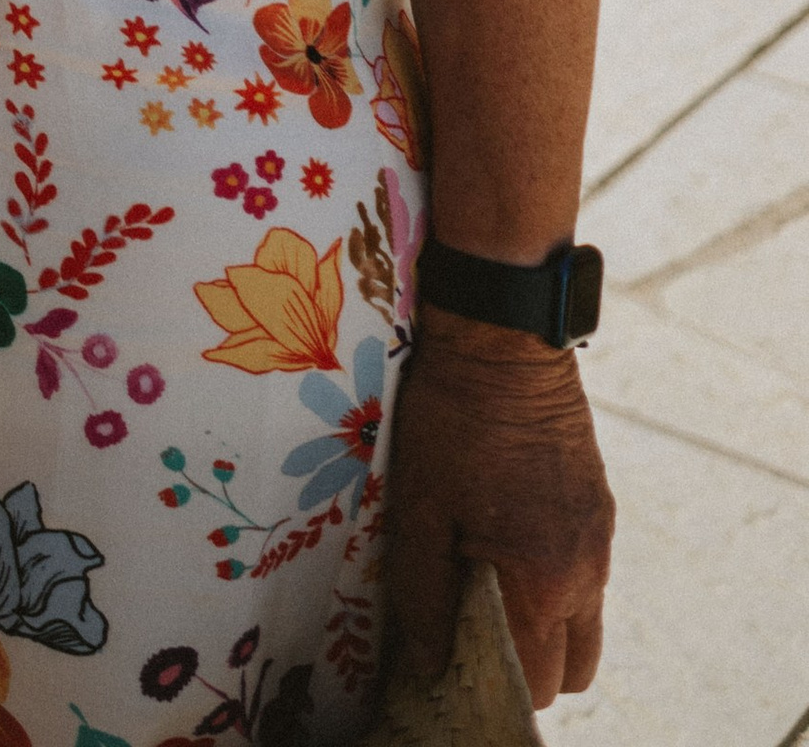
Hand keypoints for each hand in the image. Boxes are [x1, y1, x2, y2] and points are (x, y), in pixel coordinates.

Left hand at [383, 314, 611, 705]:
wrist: (504, 338)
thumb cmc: (451, 420)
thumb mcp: (420, 507)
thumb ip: (424, 594)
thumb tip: (429, 663)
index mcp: (543, 581)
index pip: (537, 683)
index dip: (492, 683)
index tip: (450, 659)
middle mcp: (586, 571)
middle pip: (572, 671)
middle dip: (525, 665)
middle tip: (469, 627)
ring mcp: (599, 540)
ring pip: (584, 626)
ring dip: (544, 625)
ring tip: (487, 582)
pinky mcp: (601, 509)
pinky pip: (586, 577)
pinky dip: (553, 582)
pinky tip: (507, 539)